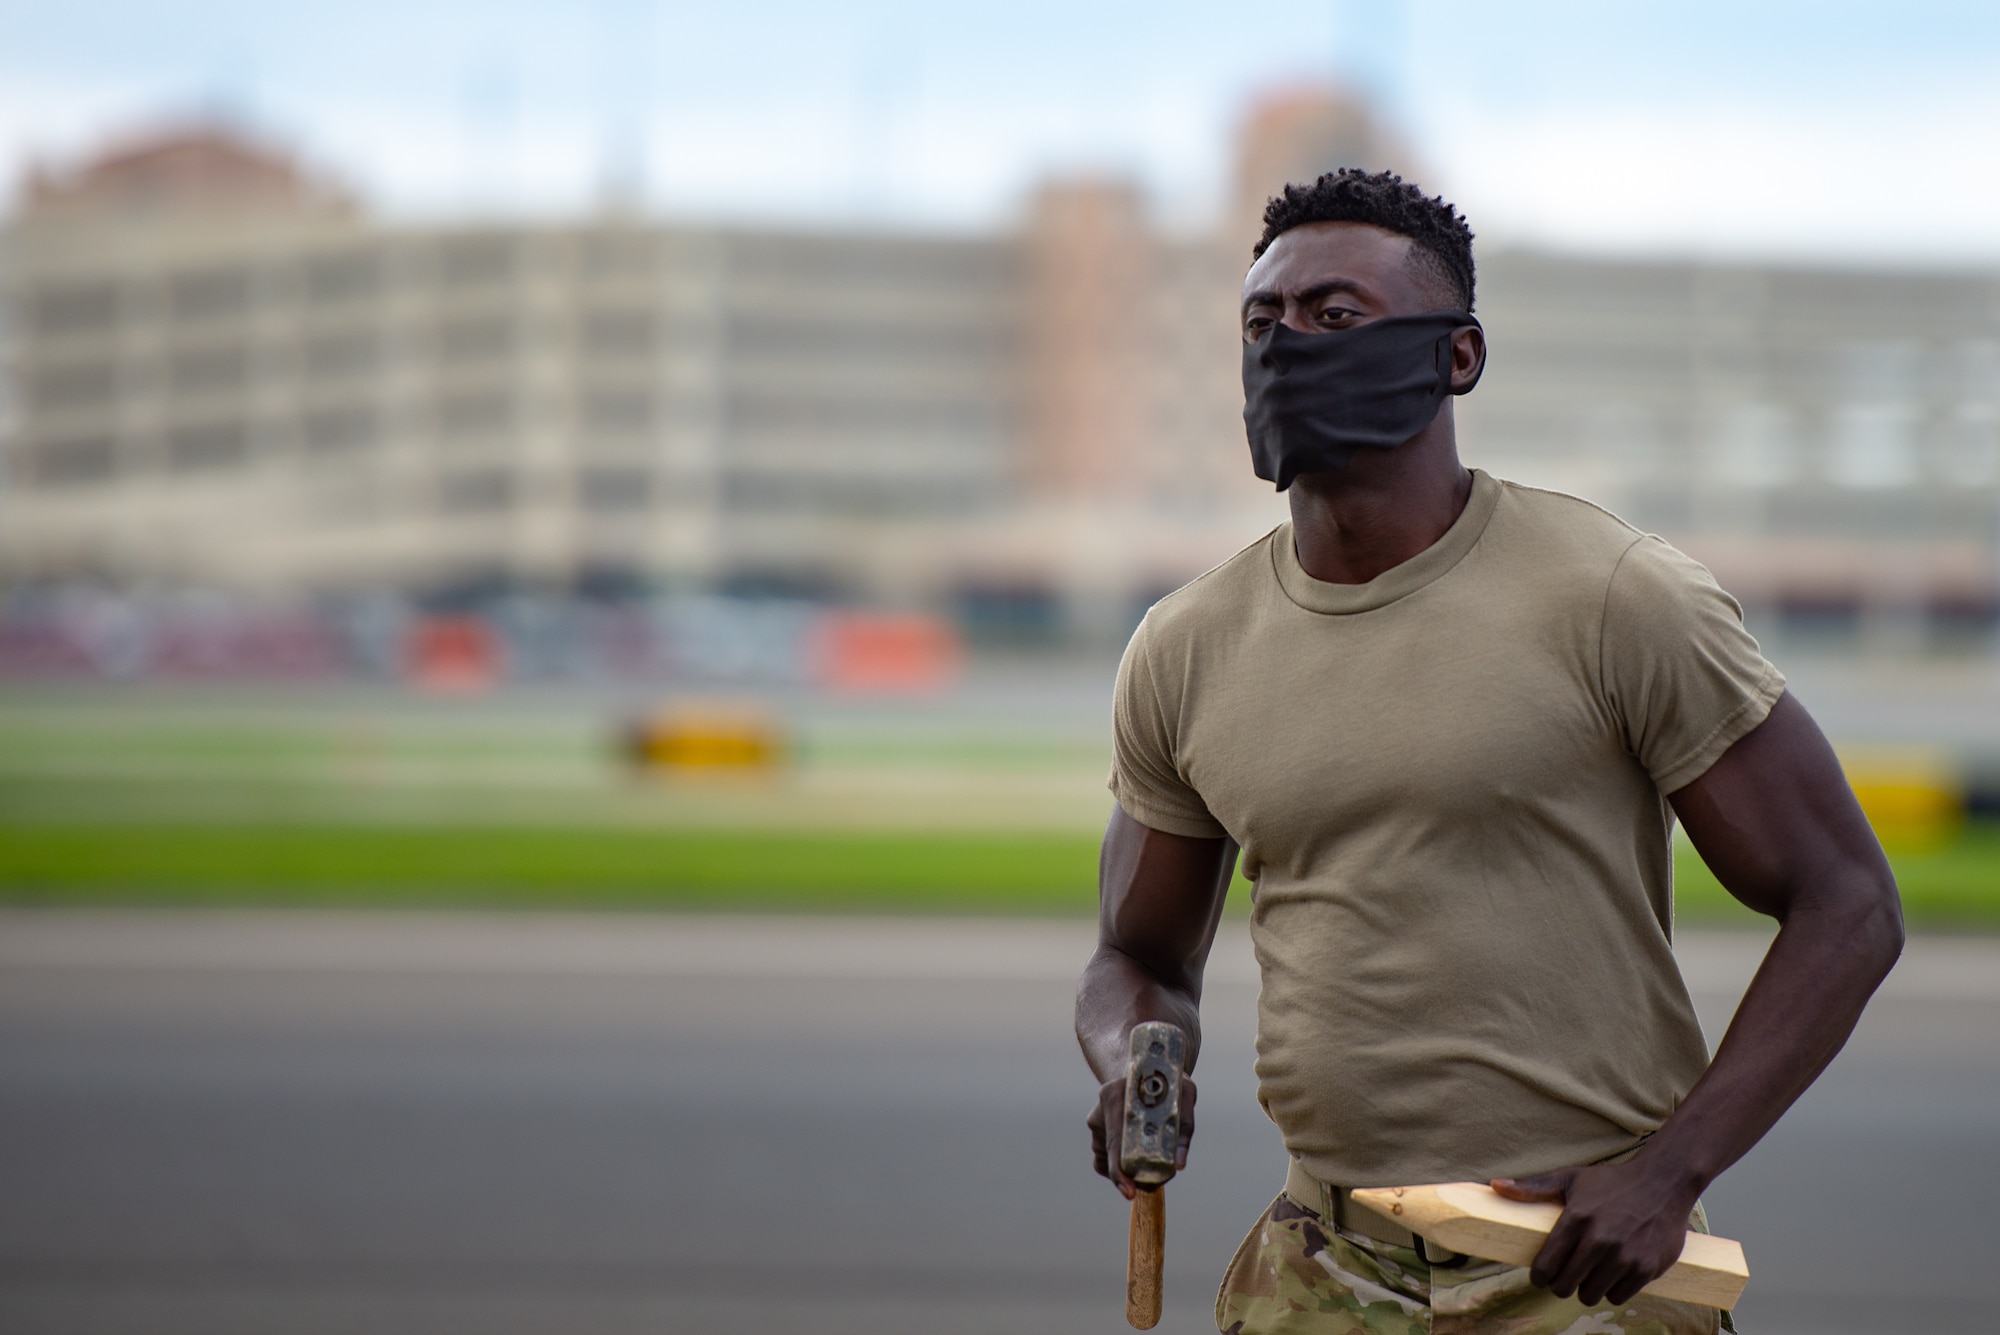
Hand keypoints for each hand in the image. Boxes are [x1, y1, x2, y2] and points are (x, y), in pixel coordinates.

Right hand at [1087, 1073, 1196, 1198]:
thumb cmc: (1167, 1078)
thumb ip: (1184, 1128)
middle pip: (1110, 1157)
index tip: (1130, 1192)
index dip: (1120, 1172)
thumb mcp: (1184, 1095)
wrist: (1144, 1064)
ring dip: (1125, 1168)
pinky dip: (1118, 1163)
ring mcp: (1095, 1121)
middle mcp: (1100, 1109)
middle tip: (1152, 1183)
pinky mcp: (1095, 1129)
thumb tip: (1179, 1164)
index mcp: (1114, 1096)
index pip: (1115, 1143)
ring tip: (1150, 1158)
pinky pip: (1103, 1158)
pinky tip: (1134, 1150)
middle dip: (1129, 1177)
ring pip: (1105, 1160)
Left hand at [1491, 1158, 1699, 1305]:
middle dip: (1560, 1284)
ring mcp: (1625, 1257)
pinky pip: (1619, 1297)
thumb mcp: (1570, 1178)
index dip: (1539, 1276)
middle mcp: (1600, 1241)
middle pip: (1566, 1286)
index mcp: (1577, 1219)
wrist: (1663, 1182)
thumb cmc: (1612, 1182)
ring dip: (1587, 1289)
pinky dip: (1613, 1291)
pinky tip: (1611, 1276)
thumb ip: (1533, 1187)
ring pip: (1592, 1295)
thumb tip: (1495, 1185)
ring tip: (1588, 1275)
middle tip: (1564, 1277)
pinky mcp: (1647, 1268)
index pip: (1546, 1266)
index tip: (1540, 1276)